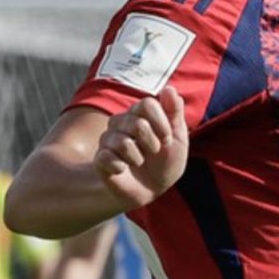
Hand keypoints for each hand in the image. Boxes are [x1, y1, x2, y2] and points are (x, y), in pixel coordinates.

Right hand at [95, 87, 187, 208]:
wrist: (152, 189)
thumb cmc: (166, 161)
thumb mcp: (178, 137)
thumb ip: (174, 112)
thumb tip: (169, 89)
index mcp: (141, 115)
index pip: (147, 104)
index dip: (161, 122)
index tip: (167, 139)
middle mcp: (121, 123)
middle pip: (136, 122)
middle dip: (152, 141)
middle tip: (155, 151)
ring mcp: (108, 139)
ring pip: (122, 142)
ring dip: (138, 157)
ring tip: (140, 162)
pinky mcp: (100, 158)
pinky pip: (106, 157)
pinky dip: (120, 166)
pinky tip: (123, 169)